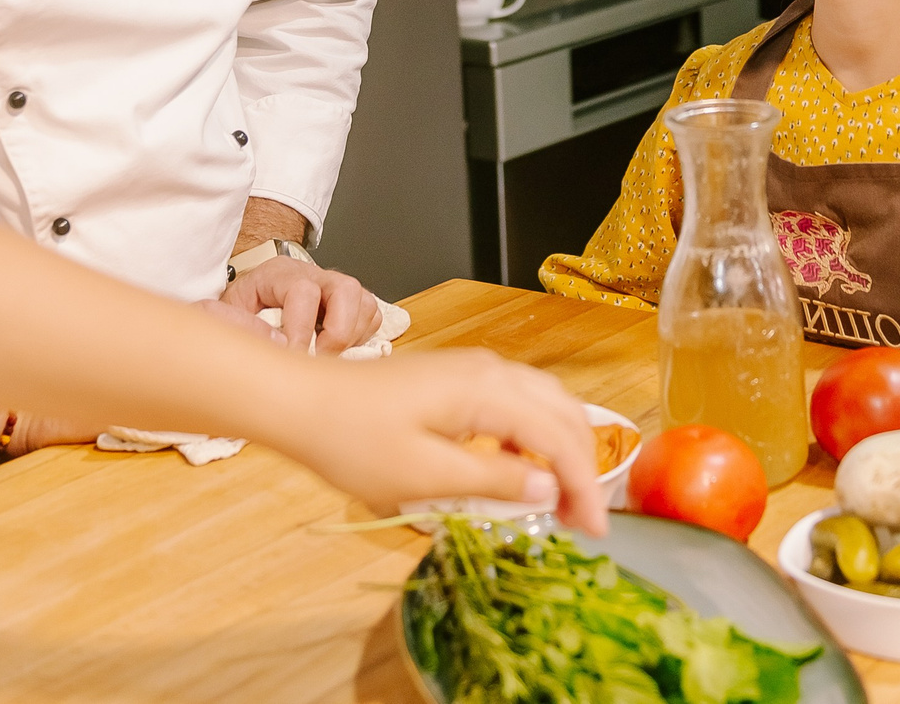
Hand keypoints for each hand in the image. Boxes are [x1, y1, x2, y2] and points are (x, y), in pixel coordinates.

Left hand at [220, 256, 381, 351]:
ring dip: (353, 336)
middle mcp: (312, 275)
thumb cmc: (241, 312)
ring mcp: (335, 288)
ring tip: (327, 355)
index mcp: (279, 274)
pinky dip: (361, 337)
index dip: (301, 329)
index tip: (294, 356)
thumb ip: (239, 325)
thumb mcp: (226, 315)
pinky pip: (372, 317)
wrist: (250, 304)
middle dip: (339, 331)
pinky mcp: (351, 304)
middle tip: (321, 358)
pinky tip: (337, 350)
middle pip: (346, 288)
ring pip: (365, 302)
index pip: (302, 291)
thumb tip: (276, 342)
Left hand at [286, 349, 605, 534]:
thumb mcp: (425, 474)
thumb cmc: (354, 440)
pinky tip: (527, 467)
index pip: (559, 438)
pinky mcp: (460, 377)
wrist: (302, 400)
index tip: (597, 531)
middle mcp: (491, 370)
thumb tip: (550, 490)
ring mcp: (476, 368)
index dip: (584, 487)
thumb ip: (494, 480)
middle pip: (565, 413)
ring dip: (565, 448)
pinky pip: (520, 400)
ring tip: (564, 498)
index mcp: (487, 390)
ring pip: (546, 402)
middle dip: (584, 466)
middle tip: (585, 520)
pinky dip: (539, 434)